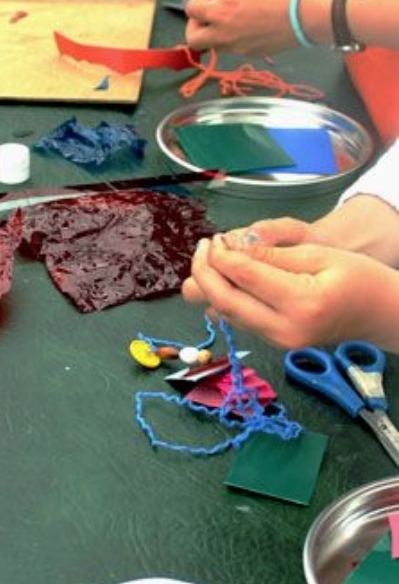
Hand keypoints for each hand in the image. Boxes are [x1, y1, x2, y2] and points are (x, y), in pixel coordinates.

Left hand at [183, 234, 398, 348]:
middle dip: (205, 273)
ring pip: (226, 315)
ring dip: (208, 287)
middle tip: (203, 248)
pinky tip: (222, 278)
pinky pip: (239, 321)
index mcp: (302, 302)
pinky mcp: (274, 343)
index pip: (245, 278)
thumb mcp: (318, 254)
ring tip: (208, 259)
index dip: (221, 257)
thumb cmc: (358, 278)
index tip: (213, 240)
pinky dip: (223, 299)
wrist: (379, 312)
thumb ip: (271, 254)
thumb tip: (229, 248)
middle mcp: (286, 328)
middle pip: (226, 302)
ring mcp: (279, 341)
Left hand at [184, 0, 296, 54]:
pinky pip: (231, 48)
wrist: (303, 16)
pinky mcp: (248, 53)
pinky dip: (230, 38)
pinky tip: (246, 24)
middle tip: (207, 14)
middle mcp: (222, 35)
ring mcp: (235, 48)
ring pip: (212, 45)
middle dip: (195, 25)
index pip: (190, 10)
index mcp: (219, 13)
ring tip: (229, 17)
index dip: (196, 0)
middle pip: (193, 38)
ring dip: (212, 32)